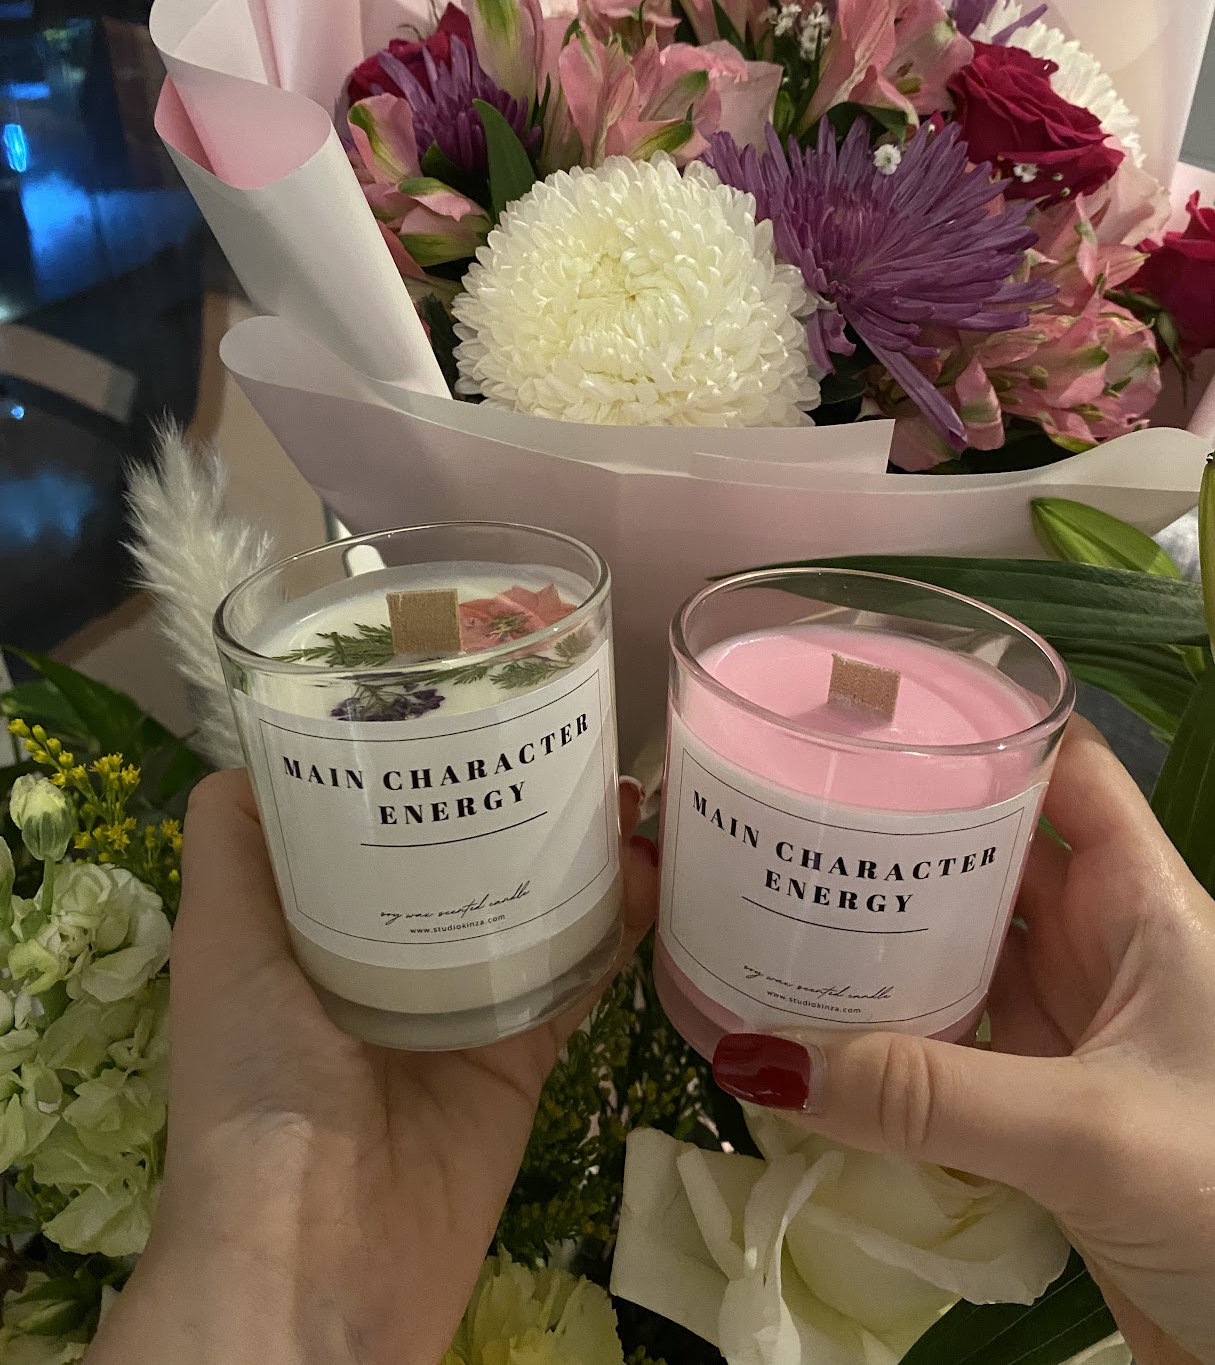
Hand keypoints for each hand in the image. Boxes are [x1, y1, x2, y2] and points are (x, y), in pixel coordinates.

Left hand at [89, 770, 658, 1364]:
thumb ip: (233, 845)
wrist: (320, 1257)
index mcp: (309, 921)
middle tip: (558, 714)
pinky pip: (578, 972)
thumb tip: (262, 742)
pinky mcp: (521, 1049)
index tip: (452, 681)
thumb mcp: (222, 942)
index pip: (362, 813)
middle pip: (453, 848)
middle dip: (503, 786)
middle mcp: (385, 949)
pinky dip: (619, 923)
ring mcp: (460, 999)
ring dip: (573, 845)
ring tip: (620, 776)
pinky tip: (655, 867)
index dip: (401, 752)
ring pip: (526, 900)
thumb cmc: (255, 1079)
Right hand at [711, 718, 1214, 1364]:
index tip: (880, 707)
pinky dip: (894, 1027)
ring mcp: (1078, 1026)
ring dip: (889, 929)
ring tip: (780, 897)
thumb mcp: (1088, 1131)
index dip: (985, 724)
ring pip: (968, 946)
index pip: (1065, 771)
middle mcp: (1110, 948)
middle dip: (905, 826)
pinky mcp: (1050, 1102)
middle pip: (994, 851)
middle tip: (792, 803)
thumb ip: (926, 1097)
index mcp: (1148, 905)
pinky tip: (819, 1019)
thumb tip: (759, 1057)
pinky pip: (957, 1037)